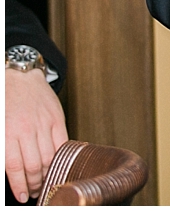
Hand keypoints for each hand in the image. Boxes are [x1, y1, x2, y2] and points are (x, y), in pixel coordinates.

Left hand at [5, 69, 67, 202]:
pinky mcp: (56, 118)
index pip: (15, 167)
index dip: (19, 185)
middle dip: (34, 183)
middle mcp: (25, 129)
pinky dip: (62, 157)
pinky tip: (58, 164)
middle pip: (34, 165)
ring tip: (45, 181)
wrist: (18, 75)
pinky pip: (63, 143)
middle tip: (34, 191)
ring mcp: (43, 124)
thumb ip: (5, 148)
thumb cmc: (4, 101)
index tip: (22, 196)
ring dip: (48, 174)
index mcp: (7, 132)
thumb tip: (9, 170)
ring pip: (49, 157)